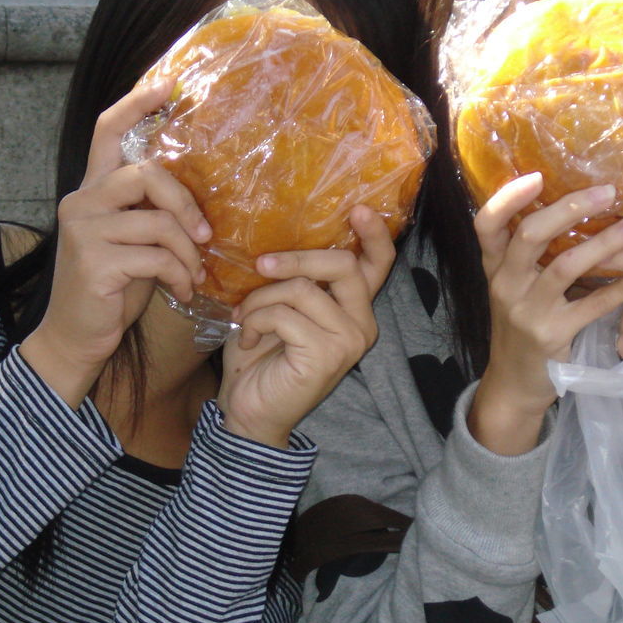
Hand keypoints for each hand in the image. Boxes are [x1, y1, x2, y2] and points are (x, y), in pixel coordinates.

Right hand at [21, 81, 209, 406]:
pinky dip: (180, 275)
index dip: (137, 103)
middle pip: (146, 172)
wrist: (76, 338)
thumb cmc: (115, 286)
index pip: (108, 130)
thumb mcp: (137, 239)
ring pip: (159, 221)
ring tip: (194, 274)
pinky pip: (157, 257)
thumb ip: (153, 210)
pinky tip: (181, 291)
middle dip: (187, 202)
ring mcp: (84, 230)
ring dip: (189, 253)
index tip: (170, 83)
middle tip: (206, 235)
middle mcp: (82, 201)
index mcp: (93, 190)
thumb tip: (201, 194)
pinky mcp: (93, 262)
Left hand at [218, 206, 391, 447]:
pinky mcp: (327, 355)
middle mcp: (362, 323)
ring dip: (262, 299)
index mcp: (355, 308)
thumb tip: (278, 239)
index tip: (358, 208)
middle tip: (261, 263)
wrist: (248, 413)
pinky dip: (257, 321)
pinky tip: (247, 340)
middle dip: (297, 259)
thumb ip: (295, 282)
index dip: (374, 234)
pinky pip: (286, 314)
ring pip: (304, 290)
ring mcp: (349, 341)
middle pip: (342, 265)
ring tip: (245, 318)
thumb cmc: (261, 358)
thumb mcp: (280, 309)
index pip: (377, 265)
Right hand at [468, 173, 622, 453]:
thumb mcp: (513, 285)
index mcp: (494, 266)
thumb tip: (571, 202)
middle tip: (608, 192)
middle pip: (531, 235)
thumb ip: (527, 252)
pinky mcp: (553, 335)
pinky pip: (592, 305)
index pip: (487, 224)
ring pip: (566, 266)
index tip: (538, 175)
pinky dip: (621, 287)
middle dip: (571, 209)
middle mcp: (506, 284)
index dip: (508, 197)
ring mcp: (528, 312)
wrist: (515, 383)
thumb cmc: (520, 323)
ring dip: (606, 243)